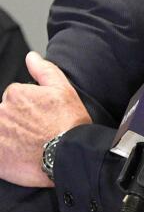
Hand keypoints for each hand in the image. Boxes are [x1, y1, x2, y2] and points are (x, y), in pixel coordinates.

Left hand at [0, 52, 90, 186]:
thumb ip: (44, 70)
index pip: (15, 97)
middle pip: (5, 114)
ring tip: (30, 145)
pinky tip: (21, 155)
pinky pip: (0, 151)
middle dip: (18, 121)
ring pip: (3, 130)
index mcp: (16, 94)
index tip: (41, 117)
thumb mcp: (64, 90)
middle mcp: (1, 111)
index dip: (30, 107)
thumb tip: (31, 57)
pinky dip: (7, 152)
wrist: (68, 155)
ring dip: (11, 136)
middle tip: (37, 132)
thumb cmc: (69, 123)